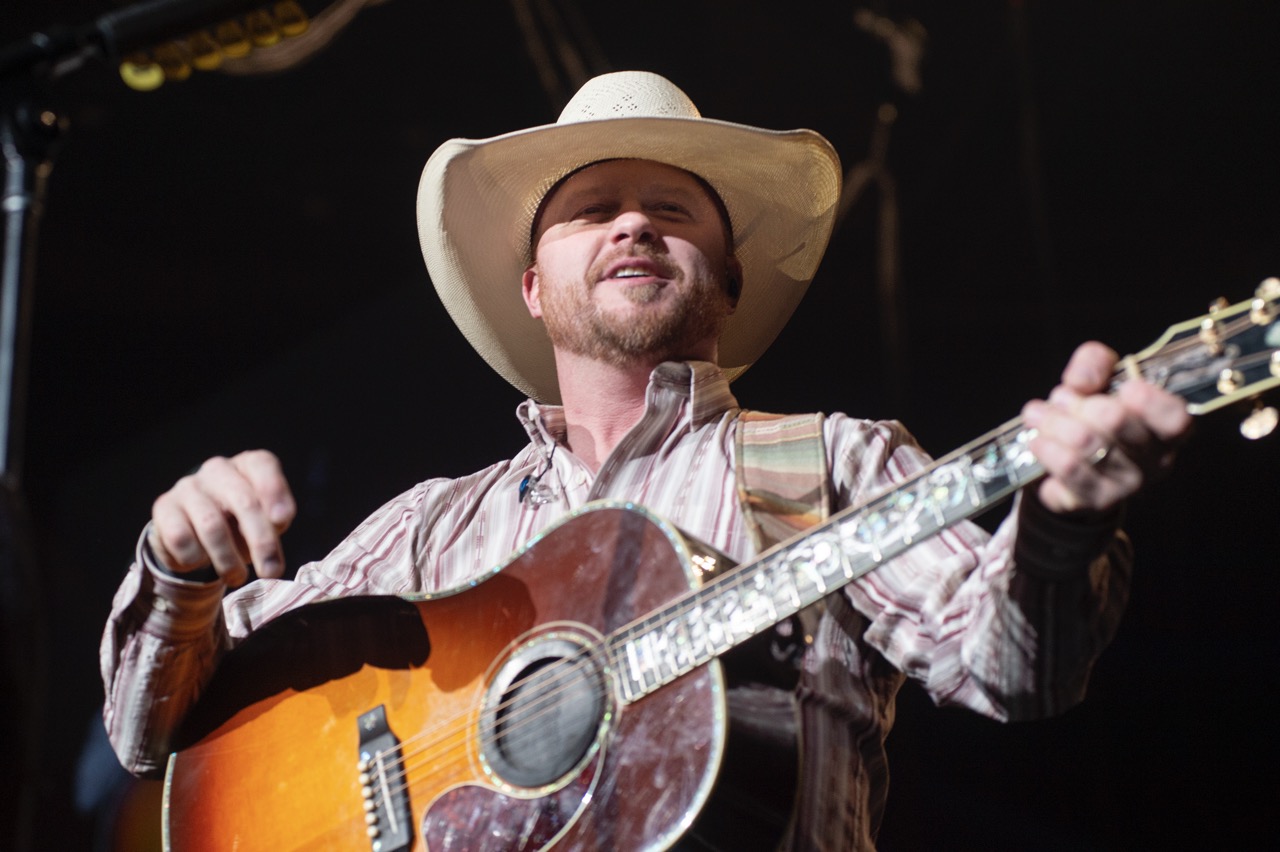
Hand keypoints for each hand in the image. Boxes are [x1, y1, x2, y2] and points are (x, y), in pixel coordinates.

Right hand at [148, 450, 295, 586]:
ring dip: (228, 559)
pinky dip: (196, 558)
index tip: (281, 520)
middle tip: (271, 570)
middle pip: (244, 501)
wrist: (193, 532)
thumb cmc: (239, 523)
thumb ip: (275, 520)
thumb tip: (277, 523)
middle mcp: (218, 469)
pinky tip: (201, 561)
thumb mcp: (264, 520)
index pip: (262, 464)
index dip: (274, 491)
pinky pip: (182, 539)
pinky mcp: (164, 507)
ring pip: (212, 526)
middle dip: (261, 540)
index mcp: (247, 465)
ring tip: (237, 577)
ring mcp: (189, 486)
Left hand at [1022, 342, 1192, 515]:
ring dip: (1054, 422)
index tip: (1125, 387)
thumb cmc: (1092, 417)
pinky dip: (1048, 449)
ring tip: (1037, 414)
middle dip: (1078, 403)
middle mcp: (1154, 460)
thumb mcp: (1097, 379)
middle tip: (1059, 397)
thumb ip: (1095, 364)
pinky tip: (1037, 441)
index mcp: (1165, 428)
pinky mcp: (1096, 500)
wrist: (1068, 470)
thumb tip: (1083, 381)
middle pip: (1116, 421)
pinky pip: (1069, 470)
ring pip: (1086, 443)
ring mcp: (1127, 485)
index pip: (1175, 419)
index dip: (1150, 402)